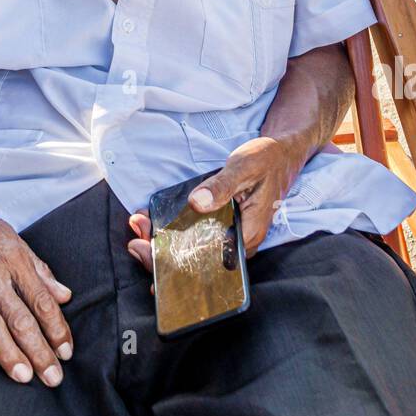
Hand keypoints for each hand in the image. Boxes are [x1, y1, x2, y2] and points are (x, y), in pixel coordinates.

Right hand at [0, 186, 73, 386]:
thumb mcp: (13, 239)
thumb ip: (39, 269)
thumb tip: (64, 295)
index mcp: (13, 259)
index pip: (41, 300)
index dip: (57, 328)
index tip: (66, 352)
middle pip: (20, 317)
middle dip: (39, 350)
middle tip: (53, 378)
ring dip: (7, 353)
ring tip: (23, 377)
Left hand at [127, 136, 295, 272]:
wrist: (281, 154)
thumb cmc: (266, 160)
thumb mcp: (244, 167)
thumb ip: (221, 186)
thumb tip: (197, 203)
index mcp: (247, 235)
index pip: (207, 261)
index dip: (175, 262)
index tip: (149, 251)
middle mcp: (239, 242)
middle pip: (197, 261)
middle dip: (162, 255)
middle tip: (135, 242)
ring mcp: (230, 235)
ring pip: (194, 249)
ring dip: (164, 244)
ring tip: (138, 231)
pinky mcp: (223, 226)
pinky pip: (196, 235)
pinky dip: (173, 232)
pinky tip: (152, 224)